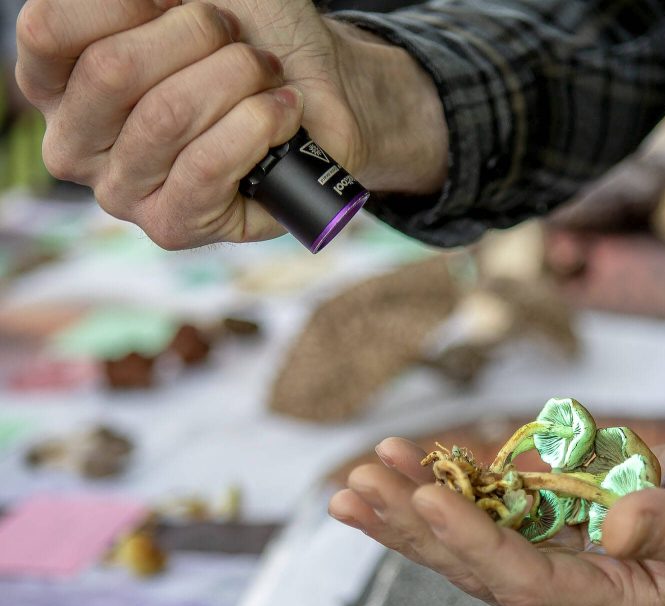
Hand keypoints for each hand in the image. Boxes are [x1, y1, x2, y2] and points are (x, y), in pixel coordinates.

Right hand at [15, 0, 446, 247]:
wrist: (317, 95)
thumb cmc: (248, 40)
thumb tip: (147, 1)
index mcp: (59, 80)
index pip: (47, 32)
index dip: (124, 4)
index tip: (177, 0)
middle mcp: (76, 141)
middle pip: (111, 71)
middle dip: (194, 35)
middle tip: (235, 38)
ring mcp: (121, 191)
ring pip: (166, 115)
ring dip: (235, 77)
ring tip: (265, 72)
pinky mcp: (171, 225)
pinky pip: (205, 166)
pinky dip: (257, 124)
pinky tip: (282, 110)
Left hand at [329, 423, 664, 605]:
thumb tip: (612, 525)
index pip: (531, 584)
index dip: (475, 543)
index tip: (427, 498)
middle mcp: (576, 598)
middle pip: (479, 569)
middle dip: (417, 527)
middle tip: (359, 485)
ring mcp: (557, 565)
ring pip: (470, 545)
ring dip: (412, 511)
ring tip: (359, 477)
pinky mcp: (549, 531)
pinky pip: (487, 513)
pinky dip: (446, 486)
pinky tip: (405, 460)